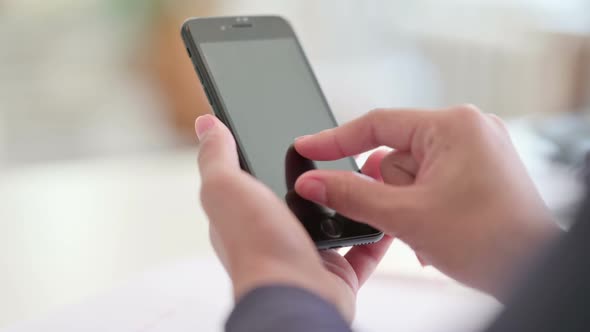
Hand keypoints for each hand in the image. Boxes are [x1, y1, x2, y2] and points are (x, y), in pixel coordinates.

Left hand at [195, 114, 392, 321]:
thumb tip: (206, 124)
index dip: (275, 153)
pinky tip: (385, 209)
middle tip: (344, 148)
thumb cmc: (256, 246)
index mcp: (247, 212)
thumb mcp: (226, 188)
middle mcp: (277, 233)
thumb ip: (217, 155)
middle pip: (304, 194)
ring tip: (369, 171)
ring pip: (336, 218)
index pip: (260, 174)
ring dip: (353, 198)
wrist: (295, 294)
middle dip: (322, 175)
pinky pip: (363, 247)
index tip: (299, 134)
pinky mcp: (337, 271)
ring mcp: (308, 252)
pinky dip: (376, 230)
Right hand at [294, 105, 560, 297]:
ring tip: (430, 227)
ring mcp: (474, 149)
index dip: (335, 139)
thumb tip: (313, 184)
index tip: (306, 147)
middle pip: (394, 155)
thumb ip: (351, 196)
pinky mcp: (477, 169)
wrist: (534, 271)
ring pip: (410, 172)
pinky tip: (438, 227)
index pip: (377, 124)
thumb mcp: (407, 217)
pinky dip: (422, 204)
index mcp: (452, 126)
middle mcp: (466, 129)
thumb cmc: (491, 241)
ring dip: (407, 203)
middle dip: (391, 191)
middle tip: (407, 217)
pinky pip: (430, 179)